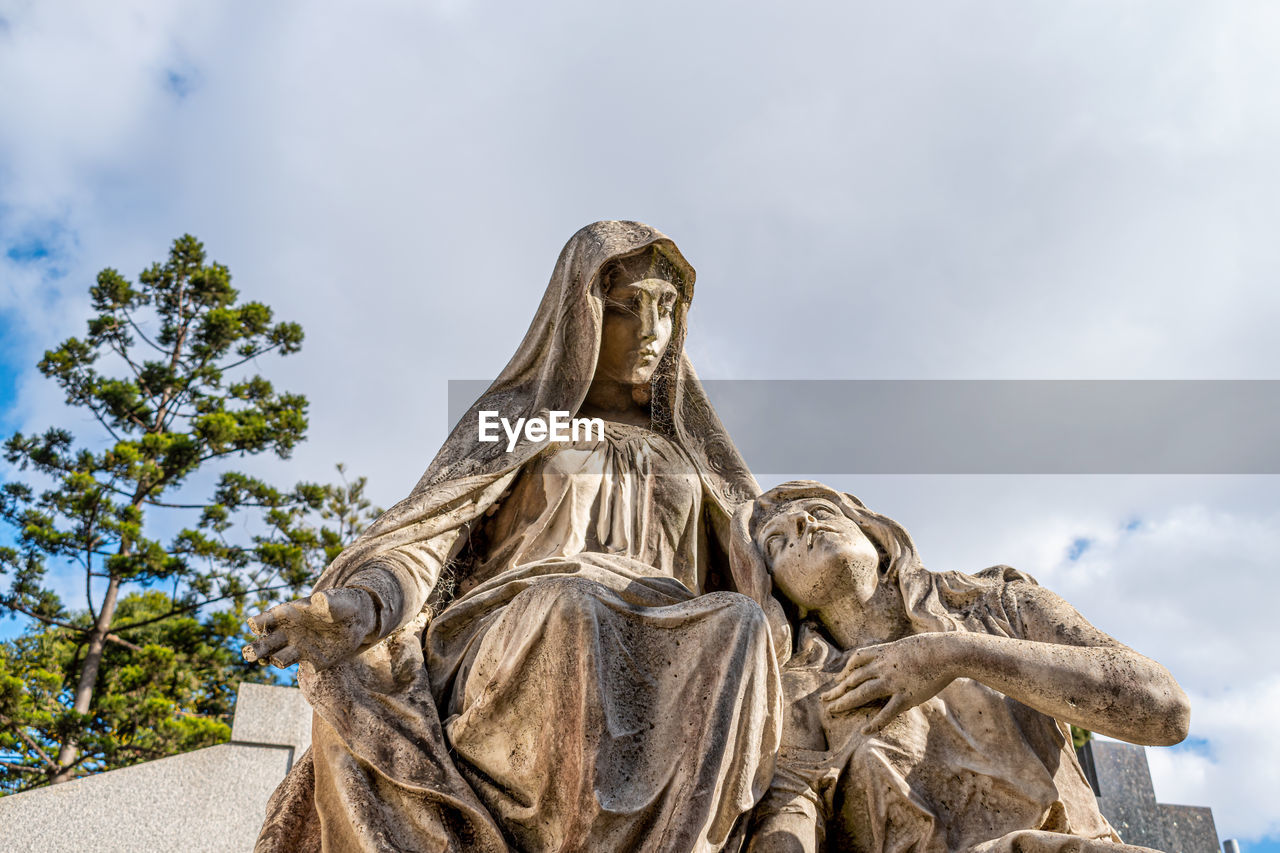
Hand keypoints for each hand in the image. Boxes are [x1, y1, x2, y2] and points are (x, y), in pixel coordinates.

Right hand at [243, 588, 378, 670]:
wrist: (357, 620)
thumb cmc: (342, 604)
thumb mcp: (337, 600)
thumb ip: (327, 601)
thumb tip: (319, 599)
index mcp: (285, 615)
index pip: (263, 620)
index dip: (258, 623)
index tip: (257, 625)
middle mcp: (286, 634)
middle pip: (264, 644)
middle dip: (255, 649)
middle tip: (249, 654)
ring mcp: (297, 649)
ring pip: (278, 658)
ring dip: (276, 659)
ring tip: (278, 659)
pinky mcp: (313, 661)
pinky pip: (304, 667)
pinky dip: (306, 667)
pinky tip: (310, 664)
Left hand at [820, 633, 958, 733]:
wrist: (948, 652)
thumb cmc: (933, 647)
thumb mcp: (908, 645)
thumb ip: (897, 654)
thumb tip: (893, 658)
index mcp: (884, 653)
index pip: (856, 660)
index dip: (845, 671)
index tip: (837, 679)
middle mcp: (883, 667)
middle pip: (853, 679)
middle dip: (837, 690)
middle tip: (824, 699)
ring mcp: (892, 682)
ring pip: (861, 693)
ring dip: (844, 702)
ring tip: (832, 711)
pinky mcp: (905, 696)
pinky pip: (886, 713)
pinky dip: (874, 723)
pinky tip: (864, 730)